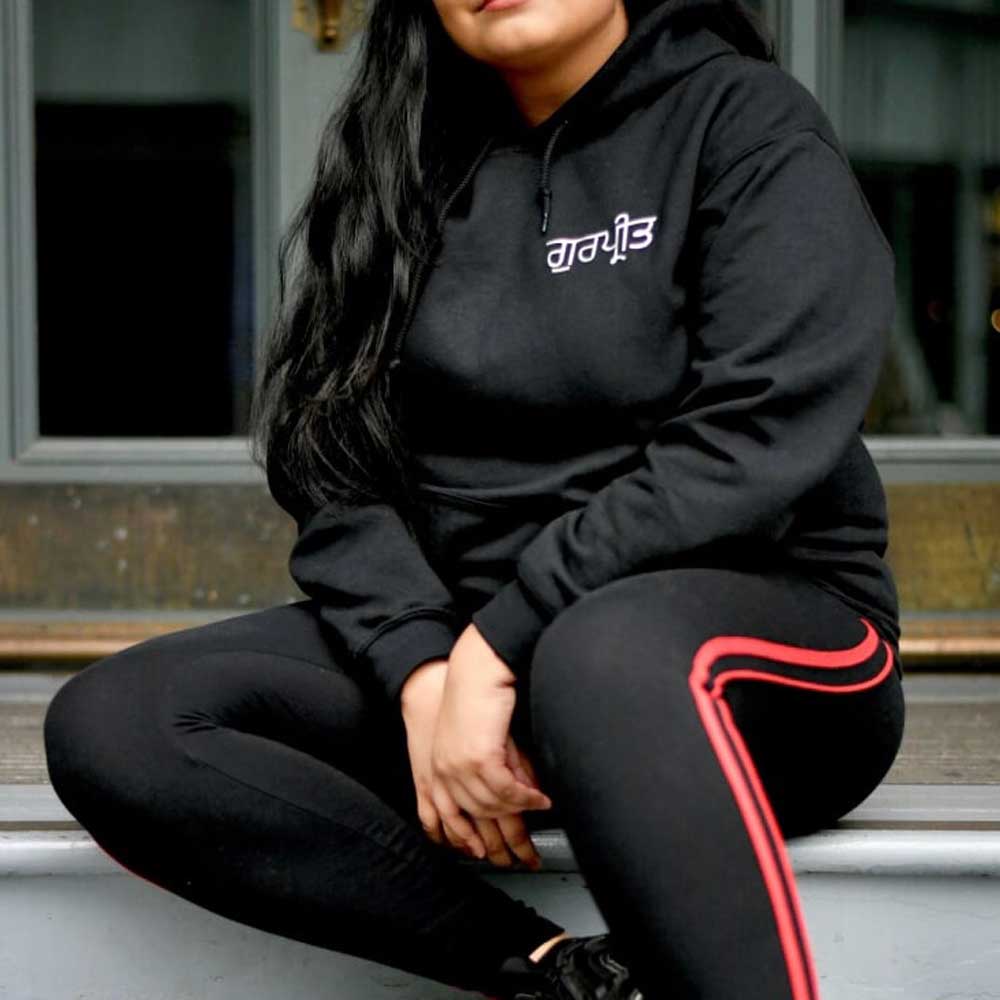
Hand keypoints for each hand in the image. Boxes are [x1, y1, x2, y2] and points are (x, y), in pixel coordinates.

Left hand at [430, 624, 552, 859]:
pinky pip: (506, 791)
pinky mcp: (479, 757)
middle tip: (525, 857)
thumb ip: (493, 768)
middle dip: (503, 843)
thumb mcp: (480, 738)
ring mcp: (459, 766)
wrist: (478, 666)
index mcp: (439, 767)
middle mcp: (445, 771)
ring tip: (541, 811)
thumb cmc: (479, 695)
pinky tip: (540, 799)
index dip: (473, 840)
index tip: (492, 855)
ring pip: (493, 806)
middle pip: (476, 819)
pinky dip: (526, 798)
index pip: (452, 818)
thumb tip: (516, 794)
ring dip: (521, 813)